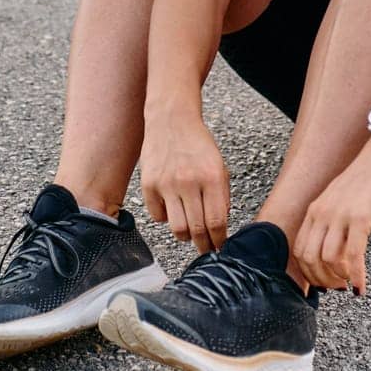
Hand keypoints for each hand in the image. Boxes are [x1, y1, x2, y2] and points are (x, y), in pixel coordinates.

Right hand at [140, 112, 229, 252]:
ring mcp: (166, 184)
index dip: (219, 240)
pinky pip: (157, 216)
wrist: (172, 120)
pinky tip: (172, 211)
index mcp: (212, 177)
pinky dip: (166, 219)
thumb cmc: (198, 144)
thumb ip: (221, 197)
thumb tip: (219, 227)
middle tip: (206, 250)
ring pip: (176, 228)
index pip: (217, 222)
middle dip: (204, 246)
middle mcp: (189, 182)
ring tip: (189, 234)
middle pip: (196, 230)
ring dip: (185, 237)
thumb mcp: (219, 166)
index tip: (220, 247)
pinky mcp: (148, 184)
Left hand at [294, 136, 370, 294]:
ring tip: (349, 284)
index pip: (299, 250)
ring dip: (338, 279)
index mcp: (315, 211)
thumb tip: (333, 255)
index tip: (322, 284)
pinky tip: (361, 287)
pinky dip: (356, 275)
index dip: (308, 273)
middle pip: (309, 258)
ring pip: (328, 259)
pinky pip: (352, 255)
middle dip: (321, 280)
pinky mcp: (360, 217)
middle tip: (337, 288)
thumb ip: (333, 223)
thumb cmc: (368, 181)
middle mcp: (322, 213)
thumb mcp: (341, 202)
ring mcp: (340, 215)